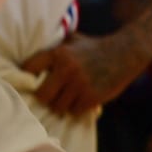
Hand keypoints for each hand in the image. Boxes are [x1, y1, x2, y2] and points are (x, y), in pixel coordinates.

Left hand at [21, 33, 142, 115]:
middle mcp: (66, 69)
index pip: (29, 68)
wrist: (125, 53)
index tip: (29, 82)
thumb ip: (56, 47)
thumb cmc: (95, 47)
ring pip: (57, 107)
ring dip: (61, 105)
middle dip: (45, 97)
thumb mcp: (74, 39)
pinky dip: (76, 108)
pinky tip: (81, 100)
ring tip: (67, 98)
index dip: (26, 77)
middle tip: (50, 95)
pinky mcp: (91, 97)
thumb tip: (33, 59)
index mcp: (59, 53)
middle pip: (41, 95)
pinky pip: (74, 111)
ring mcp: (79, 84)